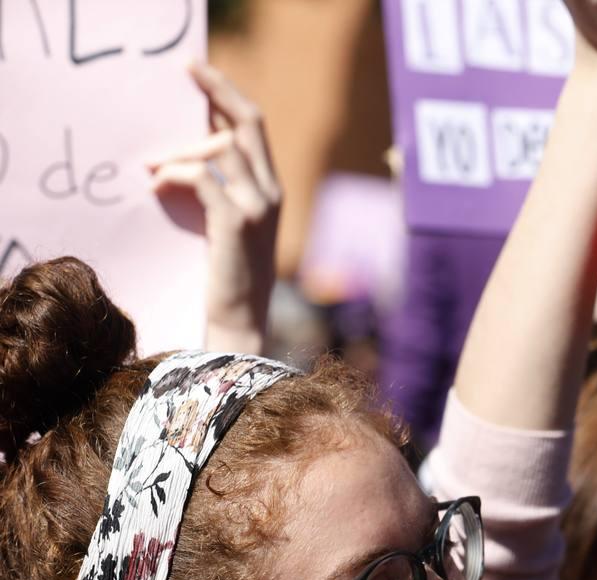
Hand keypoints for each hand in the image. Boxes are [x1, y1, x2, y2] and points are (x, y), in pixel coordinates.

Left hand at [150, 62, 280, 354]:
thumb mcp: (228, 223)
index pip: (254, 126)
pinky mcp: (236, 223)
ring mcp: (258, 207)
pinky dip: (175, 175)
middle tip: (186, 72)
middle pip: (246, 123)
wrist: (240, 319)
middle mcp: (272, 191)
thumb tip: (185, 149)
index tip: (198, 73)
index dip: (228, 95)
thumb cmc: (227, 274)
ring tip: (152, 166)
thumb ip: (218, 187)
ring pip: (220, 147)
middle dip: (216, 91)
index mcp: (271, 188)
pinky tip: (156, 185)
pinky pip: (202, 178)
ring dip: (180, 149)